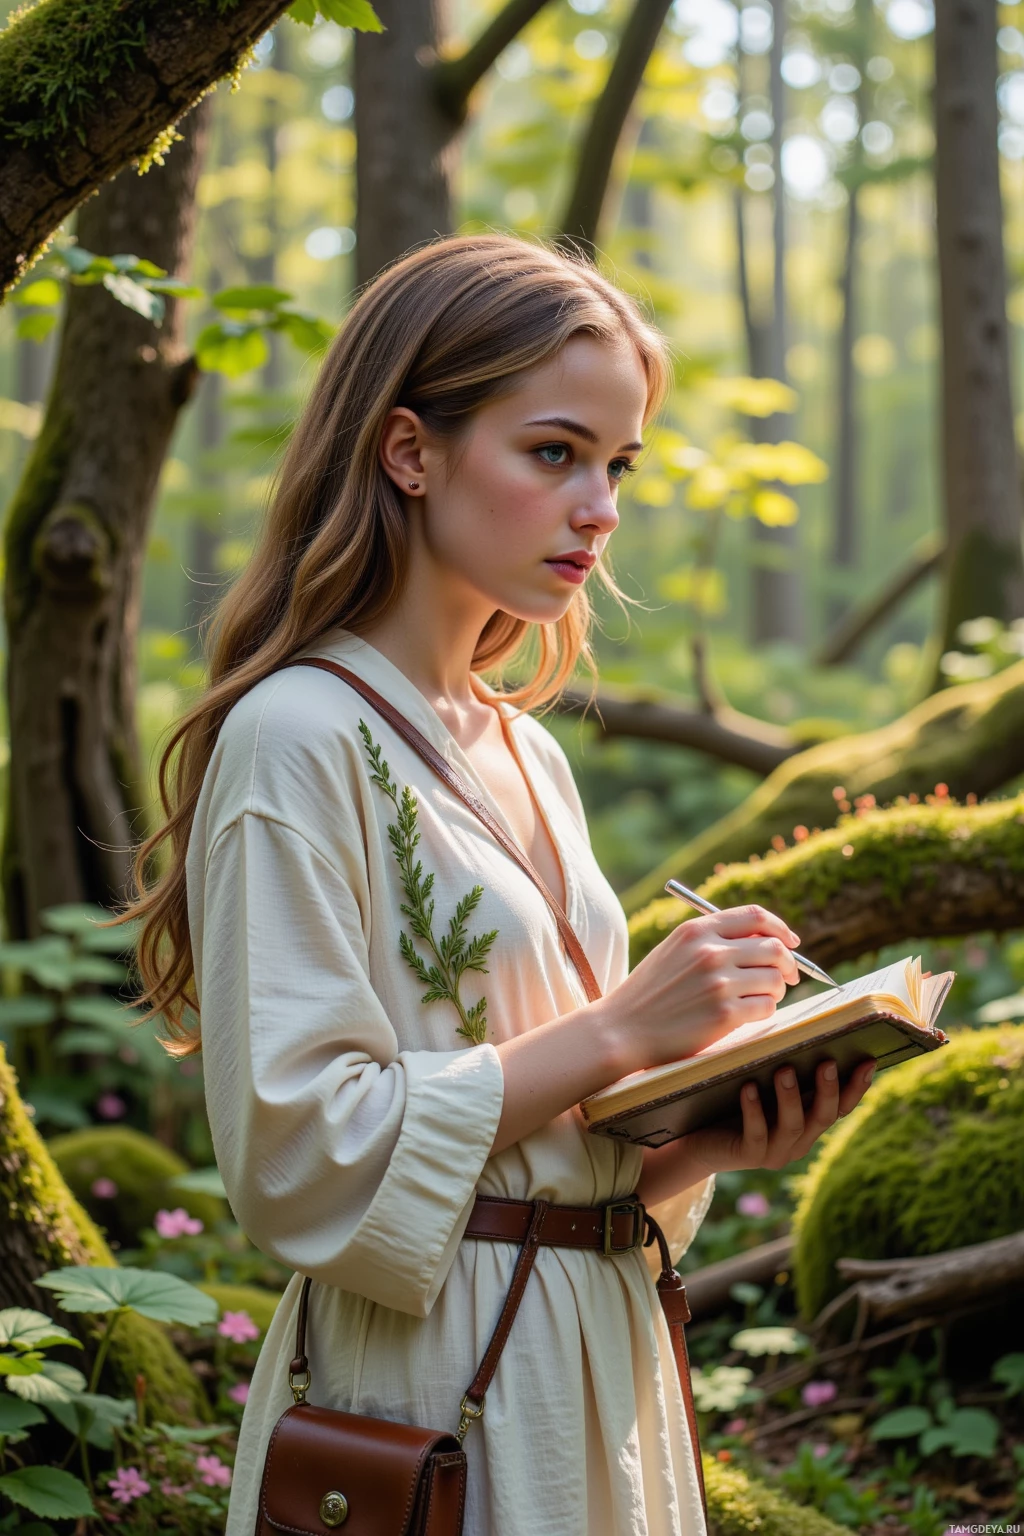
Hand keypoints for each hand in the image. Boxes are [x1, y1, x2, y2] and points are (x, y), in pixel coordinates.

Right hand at [600, 904, 801, 1076]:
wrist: (622, 1030)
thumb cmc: (650, 993)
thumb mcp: (675, 950)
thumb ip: (713, 939)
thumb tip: (767, 940)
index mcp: (697, 930)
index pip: (756, 917)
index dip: (781, 929)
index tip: (791, 943)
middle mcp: (710, 952)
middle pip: (774, 948)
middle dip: (788, 964)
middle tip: (788, 977)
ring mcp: (718, 983)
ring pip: (775, 980)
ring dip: (775, 991)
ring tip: (758, 999)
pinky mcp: (724, 1015)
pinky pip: (766, 1007)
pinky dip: (764, 1011)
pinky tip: (746, 1015)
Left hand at [675, 1057, 876, 1176]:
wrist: (698, 1139)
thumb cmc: (733, 1101)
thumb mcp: (764, 1083)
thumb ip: (787, 1067)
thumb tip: (803, 1027)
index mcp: (808, 1121)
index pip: (840, 1106)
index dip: (857, 1086)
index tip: (869, 1060)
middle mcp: (798, 1140)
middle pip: (823, 1116)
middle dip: (828, 1090)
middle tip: (827, 1062)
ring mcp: (775, 1152)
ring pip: (793, 1125)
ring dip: (791, 1097)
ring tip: (785, 1070)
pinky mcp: (748, 1155)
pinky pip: (756, 1133)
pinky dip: (753, 1110)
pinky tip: (748, 1088)